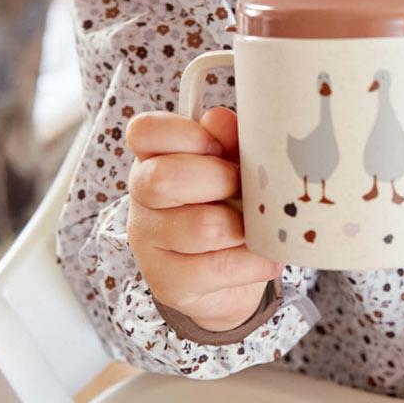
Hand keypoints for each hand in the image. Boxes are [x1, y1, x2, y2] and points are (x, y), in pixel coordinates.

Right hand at [126, 107, 283, 332]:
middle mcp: (140, 197)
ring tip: (256, 226)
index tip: (216, 146)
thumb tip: (220, 120)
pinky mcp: (167, 282)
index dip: (185, 133)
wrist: (229, 272)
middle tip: (243, 188)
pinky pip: (219, 267)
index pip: (144, 131)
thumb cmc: (229, 202)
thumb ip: (229, 140)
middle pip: (165, 178)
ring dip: (243, 225)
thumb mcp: (233, 163)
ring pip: (202, 227)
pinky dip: (253, 260)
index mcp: (153, 156)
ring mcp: (149, 242)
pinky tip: (263, 255)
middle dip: (221, 180)